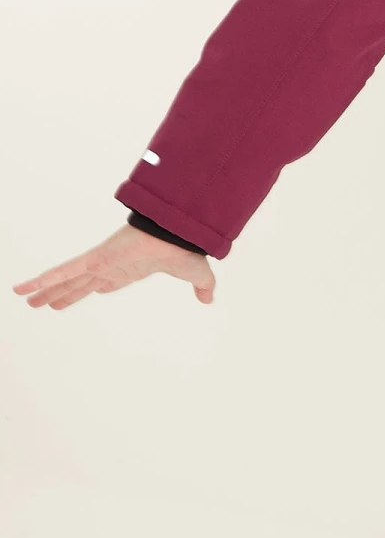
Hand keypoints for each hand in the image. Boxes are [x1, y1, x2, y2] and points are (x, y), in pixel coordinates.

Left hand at [12, 225, 216, 310]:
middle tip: (46, 303)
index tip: (88, 292)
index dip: (92, 288)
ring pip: (66, 281)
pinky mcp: (95, 258)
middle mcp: (111, 267)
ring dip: (45, 290)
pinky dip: (42, 280)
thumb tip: (209, 299)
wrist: (179, 234)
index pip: (106, 283)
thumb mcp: (196, 274)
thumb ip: (201, 287)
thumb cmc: (185, 247)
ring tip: (25, 298)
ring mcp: (101, 263)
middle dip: (63, 294)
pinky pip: (63, 272)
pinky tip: (23, 288)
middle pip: (81, 284)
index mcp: (131, 270)